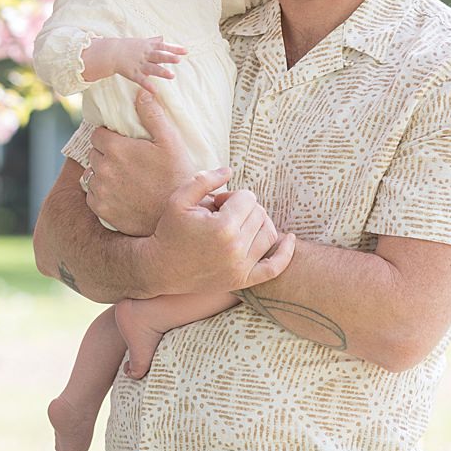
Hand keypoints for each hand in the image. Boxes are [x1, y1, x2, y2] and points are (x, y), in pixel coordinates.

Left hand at [81, 90, 193, 235]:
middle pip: (94, 153)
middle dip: (106, 154)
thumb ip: (152, 115)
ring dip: (103, 173)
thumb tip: (141, 92)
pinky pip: (92, 195)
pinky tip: (121, 193)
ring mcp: (100, 190)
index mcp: (115, 148)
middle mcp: (102, 168)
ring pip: (92, 174)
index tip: (122, 143)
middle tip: (126, 161)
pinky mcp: (101, 209)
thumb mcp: (170, 142)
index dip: (109, 137)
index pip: (97, 134)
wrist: (176, 215)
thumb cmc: (176, 175)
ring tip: (124, 178)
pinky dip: (102, 193)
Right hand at [87, 34, 185, 86]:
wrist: (111, 53)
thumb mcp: (141, 42)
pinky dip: (148, 85)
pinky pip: (141, 80)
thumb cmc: (128, 47)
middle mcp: (145, 55)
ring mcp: (139, 65)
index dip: (174, 49)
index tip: (185, 51)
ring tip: (172, 76)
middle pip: (158, 56)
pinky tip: (156, 91)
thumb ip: (153, 41)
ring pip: (152, 68)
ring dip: (161, 72)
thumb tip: (163, 37)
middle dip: (168, 58)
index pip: (163, 47)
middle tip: (178, 60)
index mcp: (148, 47)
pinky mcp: (133, 74)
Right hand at [146, 165, 296, 294]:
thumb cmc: (169, 231)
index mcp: (222, 227)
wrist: (161, 268)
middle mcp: (236, 249)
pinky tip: (289, 239)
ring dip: (258, 223)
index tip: (216, 202)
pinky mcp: (243, 280)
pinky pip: (275, 267)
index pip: (247, 198)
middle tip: (222, 214)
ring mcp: (241, 267)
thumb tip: (230, 170)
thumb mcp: (179, 199)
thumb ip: (204, 180)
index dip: (232, 195)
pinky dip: (286, 252)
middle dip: (243, 208)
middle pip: (259, 214)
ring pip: (269, 234)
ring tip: (239, 224)